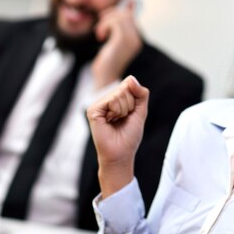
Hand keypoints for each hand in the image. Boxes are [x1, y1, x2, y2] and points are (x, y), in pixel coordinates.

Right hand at [87, 75, 148, 197]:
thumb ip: (141, 93)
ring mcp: (98, 104)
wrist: (121, 154)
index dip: (135, 99)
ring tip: (116, 121)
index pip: (130, 84)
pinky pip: (112, 100)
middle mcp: (105, 99)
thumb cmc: (129, 136)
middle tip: (123, 119)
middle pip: (125, 88)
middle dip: (130, 105)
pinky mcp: (93, 110)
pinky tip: (110, 121)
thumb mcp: (140, 111)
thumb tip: (131, 78)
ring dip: (124, 110)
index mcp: (115, 99)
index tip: (130, 114)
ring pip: (119, 94)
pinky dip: (117, 111)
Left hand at [92, 2, 142, 88]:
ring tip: (100, 33)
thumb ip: (115, 29)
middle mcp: (136, 39)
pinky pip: (114, 22)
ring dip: (106, 21)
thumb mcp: (111, 42)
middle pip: (125, 14)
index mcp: (134, 40)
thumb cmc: (106, 63)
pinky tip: (100, 37)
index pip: (130, 16)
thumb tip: (119, 15)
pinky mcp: (122, 40)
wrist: (104, 79)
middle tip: (100, 25)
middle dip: (110, 15)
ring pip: (120, 17)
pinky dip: (104, 26)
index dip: (118, 11)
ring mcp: (130, 39)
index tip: (104, 16)